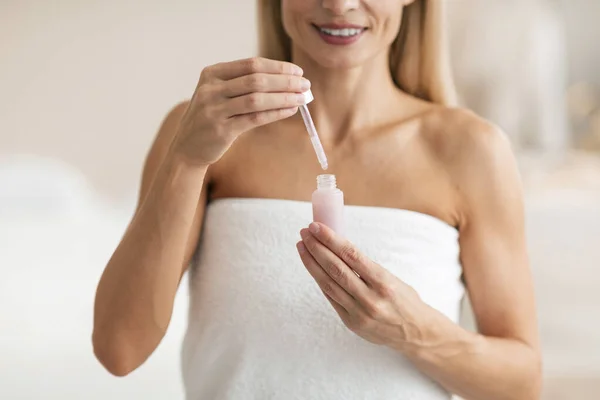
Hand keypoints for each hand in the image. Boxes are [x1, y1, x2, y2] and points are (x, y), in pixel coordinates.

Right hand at [173, 57, 310, 165]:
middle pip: (257, 80)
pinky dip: (275, 113)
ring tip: (302, 98)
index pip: (251, 64)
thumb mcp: (219, 94)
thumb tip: (287, 81)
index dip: (278, 67)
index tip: (298, 71)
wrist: (186, 147)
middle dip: (285, 81)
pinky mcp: (221, 130)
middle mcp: (211, 89)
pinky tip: (290, 111)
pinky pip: (255, 118)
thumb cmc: (210, 118)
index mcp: (212, 73)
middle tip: (306, 85)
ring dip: (284, 97)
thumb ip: (244, 85)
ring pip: (257, 99)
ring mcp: (215, 110)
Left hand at [296, 222, 426, 349]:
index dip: (331, 239)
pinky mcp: (352, 323)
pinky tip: (312, 267)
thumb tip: (337, 246)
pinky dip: (320, 280)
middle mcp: (370, 298)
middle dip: (316, 248)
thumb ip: (365, 267)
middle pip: (335, 268)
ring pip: (328, 283)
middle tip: (305, 233)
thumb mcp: (391, 278)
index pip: (351, 255)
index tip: (316, 226)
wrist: (416, 332)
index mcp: (384, 281)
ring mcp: (359, 313)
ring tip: (302, 247)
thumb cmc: (404, 299)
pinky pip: (331, 298)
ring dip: (312, 263)